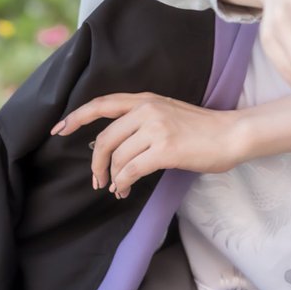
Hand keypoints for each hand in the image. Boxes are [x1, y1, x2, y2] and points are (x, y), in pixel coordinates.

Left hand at [51, 93, 240, 196]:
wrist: (231, 135)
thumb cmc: (202, 129)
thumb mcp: (168, 112)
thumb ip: (142, 120)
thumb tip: (114, 148)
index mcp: (145, 99)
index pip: (101, 104)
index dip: (76, 117)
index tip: (59, 130)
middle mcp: (147, 110)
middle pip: (104, 139)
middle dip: (96, 163)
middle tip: (97, 180)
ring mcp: (156, 129)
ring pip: (117, 158)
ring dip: (113, 178)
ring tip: (117, 189)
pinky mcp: (165, 150)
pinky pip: (131, 170)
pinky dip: (123, 183)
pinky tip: (124, 190)